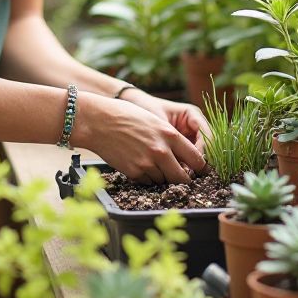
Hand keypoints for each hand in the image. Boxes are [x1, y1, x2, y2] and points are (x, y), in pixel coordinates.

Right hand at [75, 91, 207, 184]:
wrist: (97, 121)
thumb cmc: (125, 116)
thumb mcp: (154, 121)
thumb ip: (170, 137)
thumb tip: (184, 155)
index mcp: (170, 134)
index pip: (197, 159)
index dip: (200, 167)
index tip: (198, 169)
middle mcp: (161, 151)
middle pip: (183, 178)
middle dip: (184, 180)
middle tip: (181, 178)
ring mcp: (147, 163)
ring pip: (164, 181)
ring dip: (162, 177)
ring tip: (151, 163)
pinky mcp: (134, 172)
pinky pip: (148, 182)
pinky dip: (147, 177)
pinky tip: (139, 164)